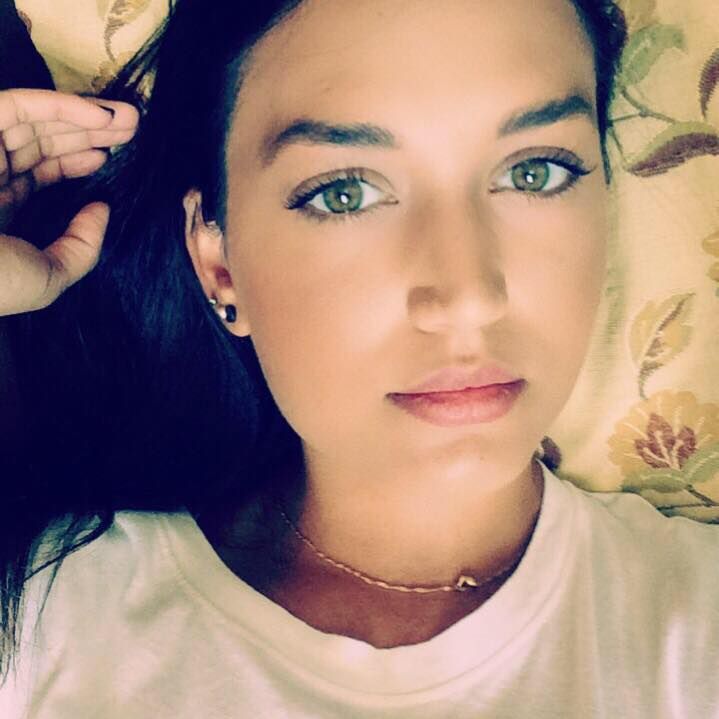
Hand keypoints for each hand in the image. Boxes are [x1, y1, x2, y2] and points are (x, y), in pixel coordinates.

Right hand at [0, 89, 137, 314]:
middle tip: (132, 128)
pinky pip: (17, 105)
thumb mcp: (50, 276)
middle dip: (88, 133)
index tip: (110, 156)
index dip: (74, 161)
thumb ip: (82, 246)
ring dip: (85, 116)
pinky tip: (103, 115)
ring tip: (130, 118)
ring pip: (35, 120)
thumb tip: (103, 209)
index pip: (38, 174)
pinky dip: (62, 106)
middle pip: (42, 143)